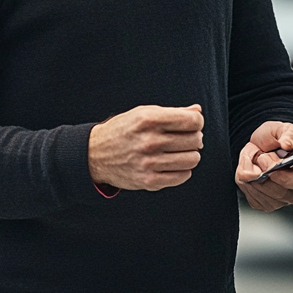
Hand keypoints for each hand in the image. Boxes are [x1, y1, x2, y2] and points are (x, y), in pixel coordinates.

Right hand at [88, 104, 203, 190]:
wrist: (94, 154)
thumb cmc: (124, 130)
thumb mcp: (145, 113)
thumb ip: (174, 112)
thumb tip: (198, 111)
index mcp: (150, 120)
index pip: (193, 121)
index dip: (197, 122)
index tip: (191, 125)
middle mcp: (149, 141)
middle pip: (195, 140)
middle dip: (195, 138)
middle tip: (186, 139)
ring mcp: (149, 163)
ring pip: (192, 159)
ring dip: (190, 155)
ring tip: (181, 152)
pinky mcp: (148, 181)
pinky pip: (182, 176)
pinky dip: (183, 170)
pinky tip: (174, 164)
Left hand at [236, 121, 292, 211]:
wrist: (261, 145)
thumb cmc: (277, 139)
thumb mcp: (284, 129)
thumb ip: (290, 134)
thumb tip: (288, 144)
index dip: (285, 177)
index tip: (271, 167)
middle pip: (280, 193)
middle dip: (265, 174)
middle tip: (261, 156)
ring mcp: (280, 199)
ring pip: (263, 194)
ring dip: (253, 175)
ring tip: (256, 159)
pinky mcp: (264, 203)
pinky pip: (251, 196)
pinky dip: (246, 181)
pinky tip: (251, 170)